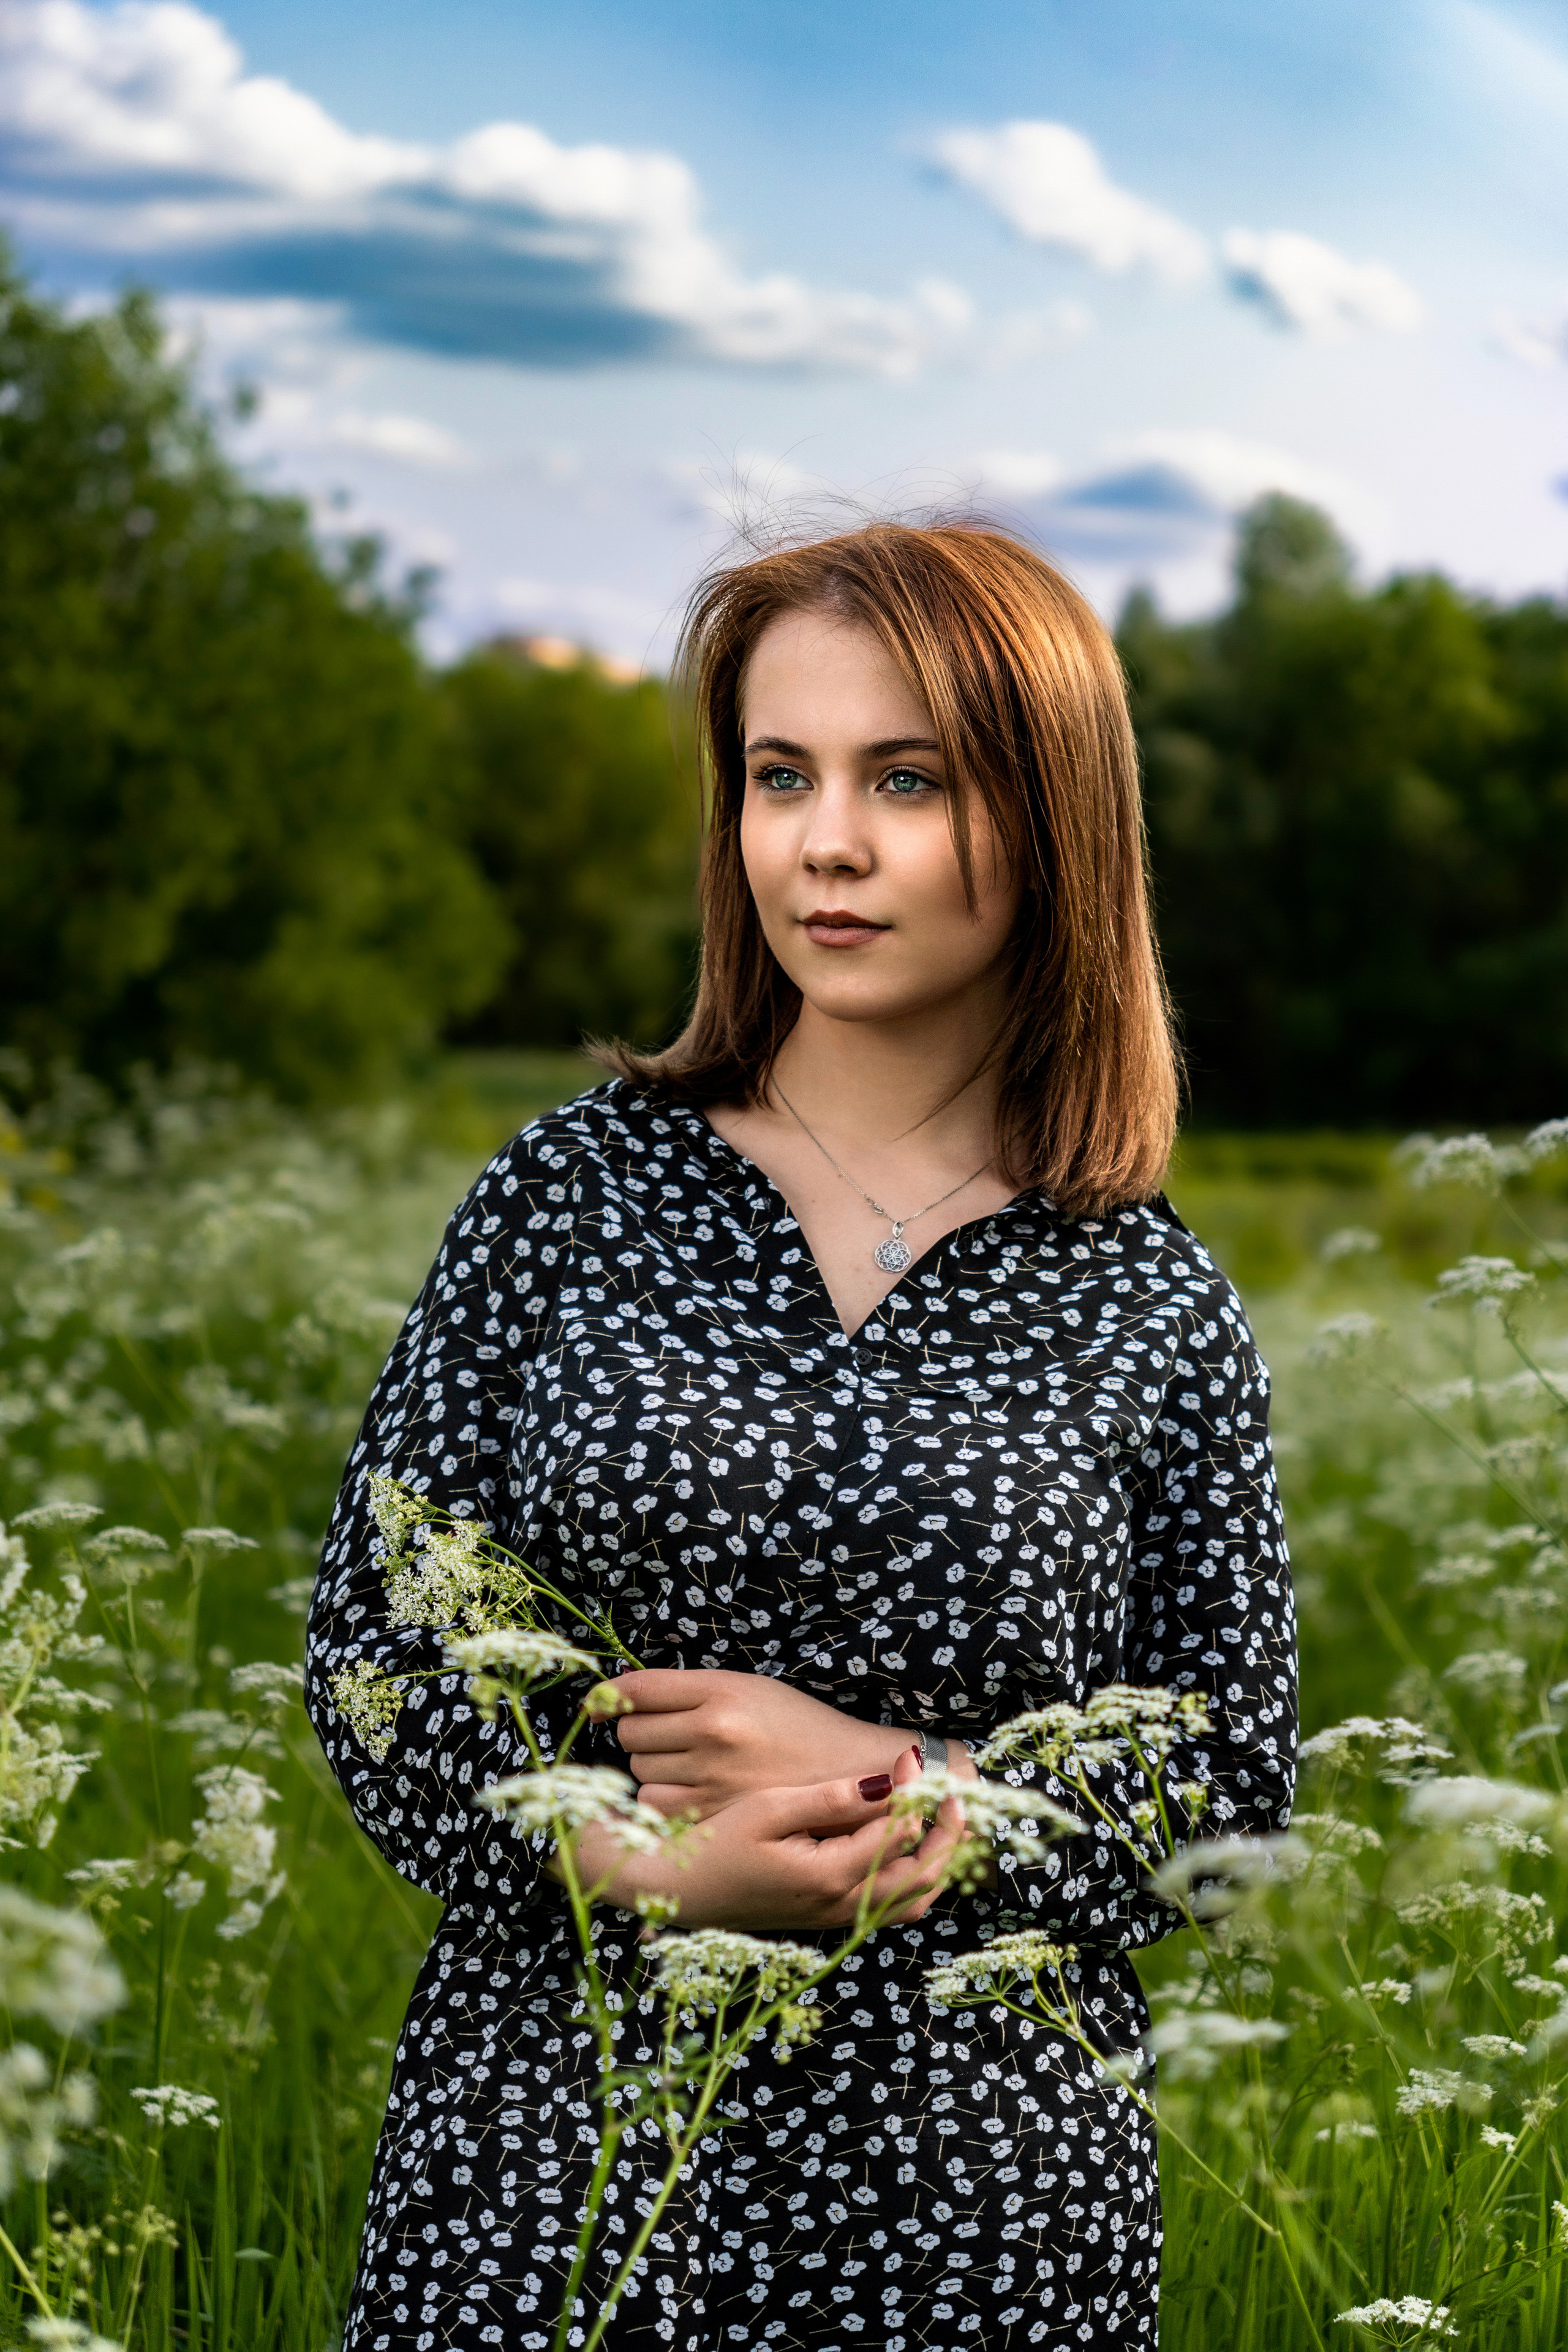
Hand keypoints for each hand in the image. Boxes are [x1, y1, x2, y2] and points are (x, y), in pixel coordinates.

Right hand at [565, 1741, 968, 1930]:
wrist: (680, 1893)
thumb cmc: (716, 1844)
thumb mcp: (769, 1809)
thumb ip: (830, 1799)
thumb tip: (886, 1783)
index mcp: (830, 1877)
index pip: (900, 1832)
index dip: (915, 1789)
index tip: (907, 1753)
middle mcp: (844, 1906)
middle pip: (925, 1873)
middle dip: (949, 1829)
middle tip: (947, 1785)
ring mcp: (840, 1918)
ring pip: (916, 1898)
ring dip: (938, 1858)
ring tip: (939, 1813)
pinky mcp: (831, 1918)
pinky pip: (893, 1907)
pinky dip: (914, 1877)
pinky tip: (905, 1843)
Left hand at [611, 1667, 917, 1817]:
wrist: (850, 1772)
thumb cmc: (796, 1726)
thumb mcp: (748, 1688)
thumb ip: (688, 1690)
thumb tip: (617, 1694)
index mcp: (721, 1690)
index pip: (637, 1688)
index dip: (609, 1696)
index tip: (599, 1704)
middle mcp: (714, 1731)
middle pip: (631, 1731)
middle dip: (639, 1732)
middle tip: (668, 1736)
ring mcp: (713, 1777)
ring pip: (639, 1770)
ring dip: (650, 1767)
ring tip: (687, 1765)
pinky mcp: (716, 1815)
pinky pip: (655, 1805)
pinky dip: (661, 1801)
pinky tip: (689, 1792)